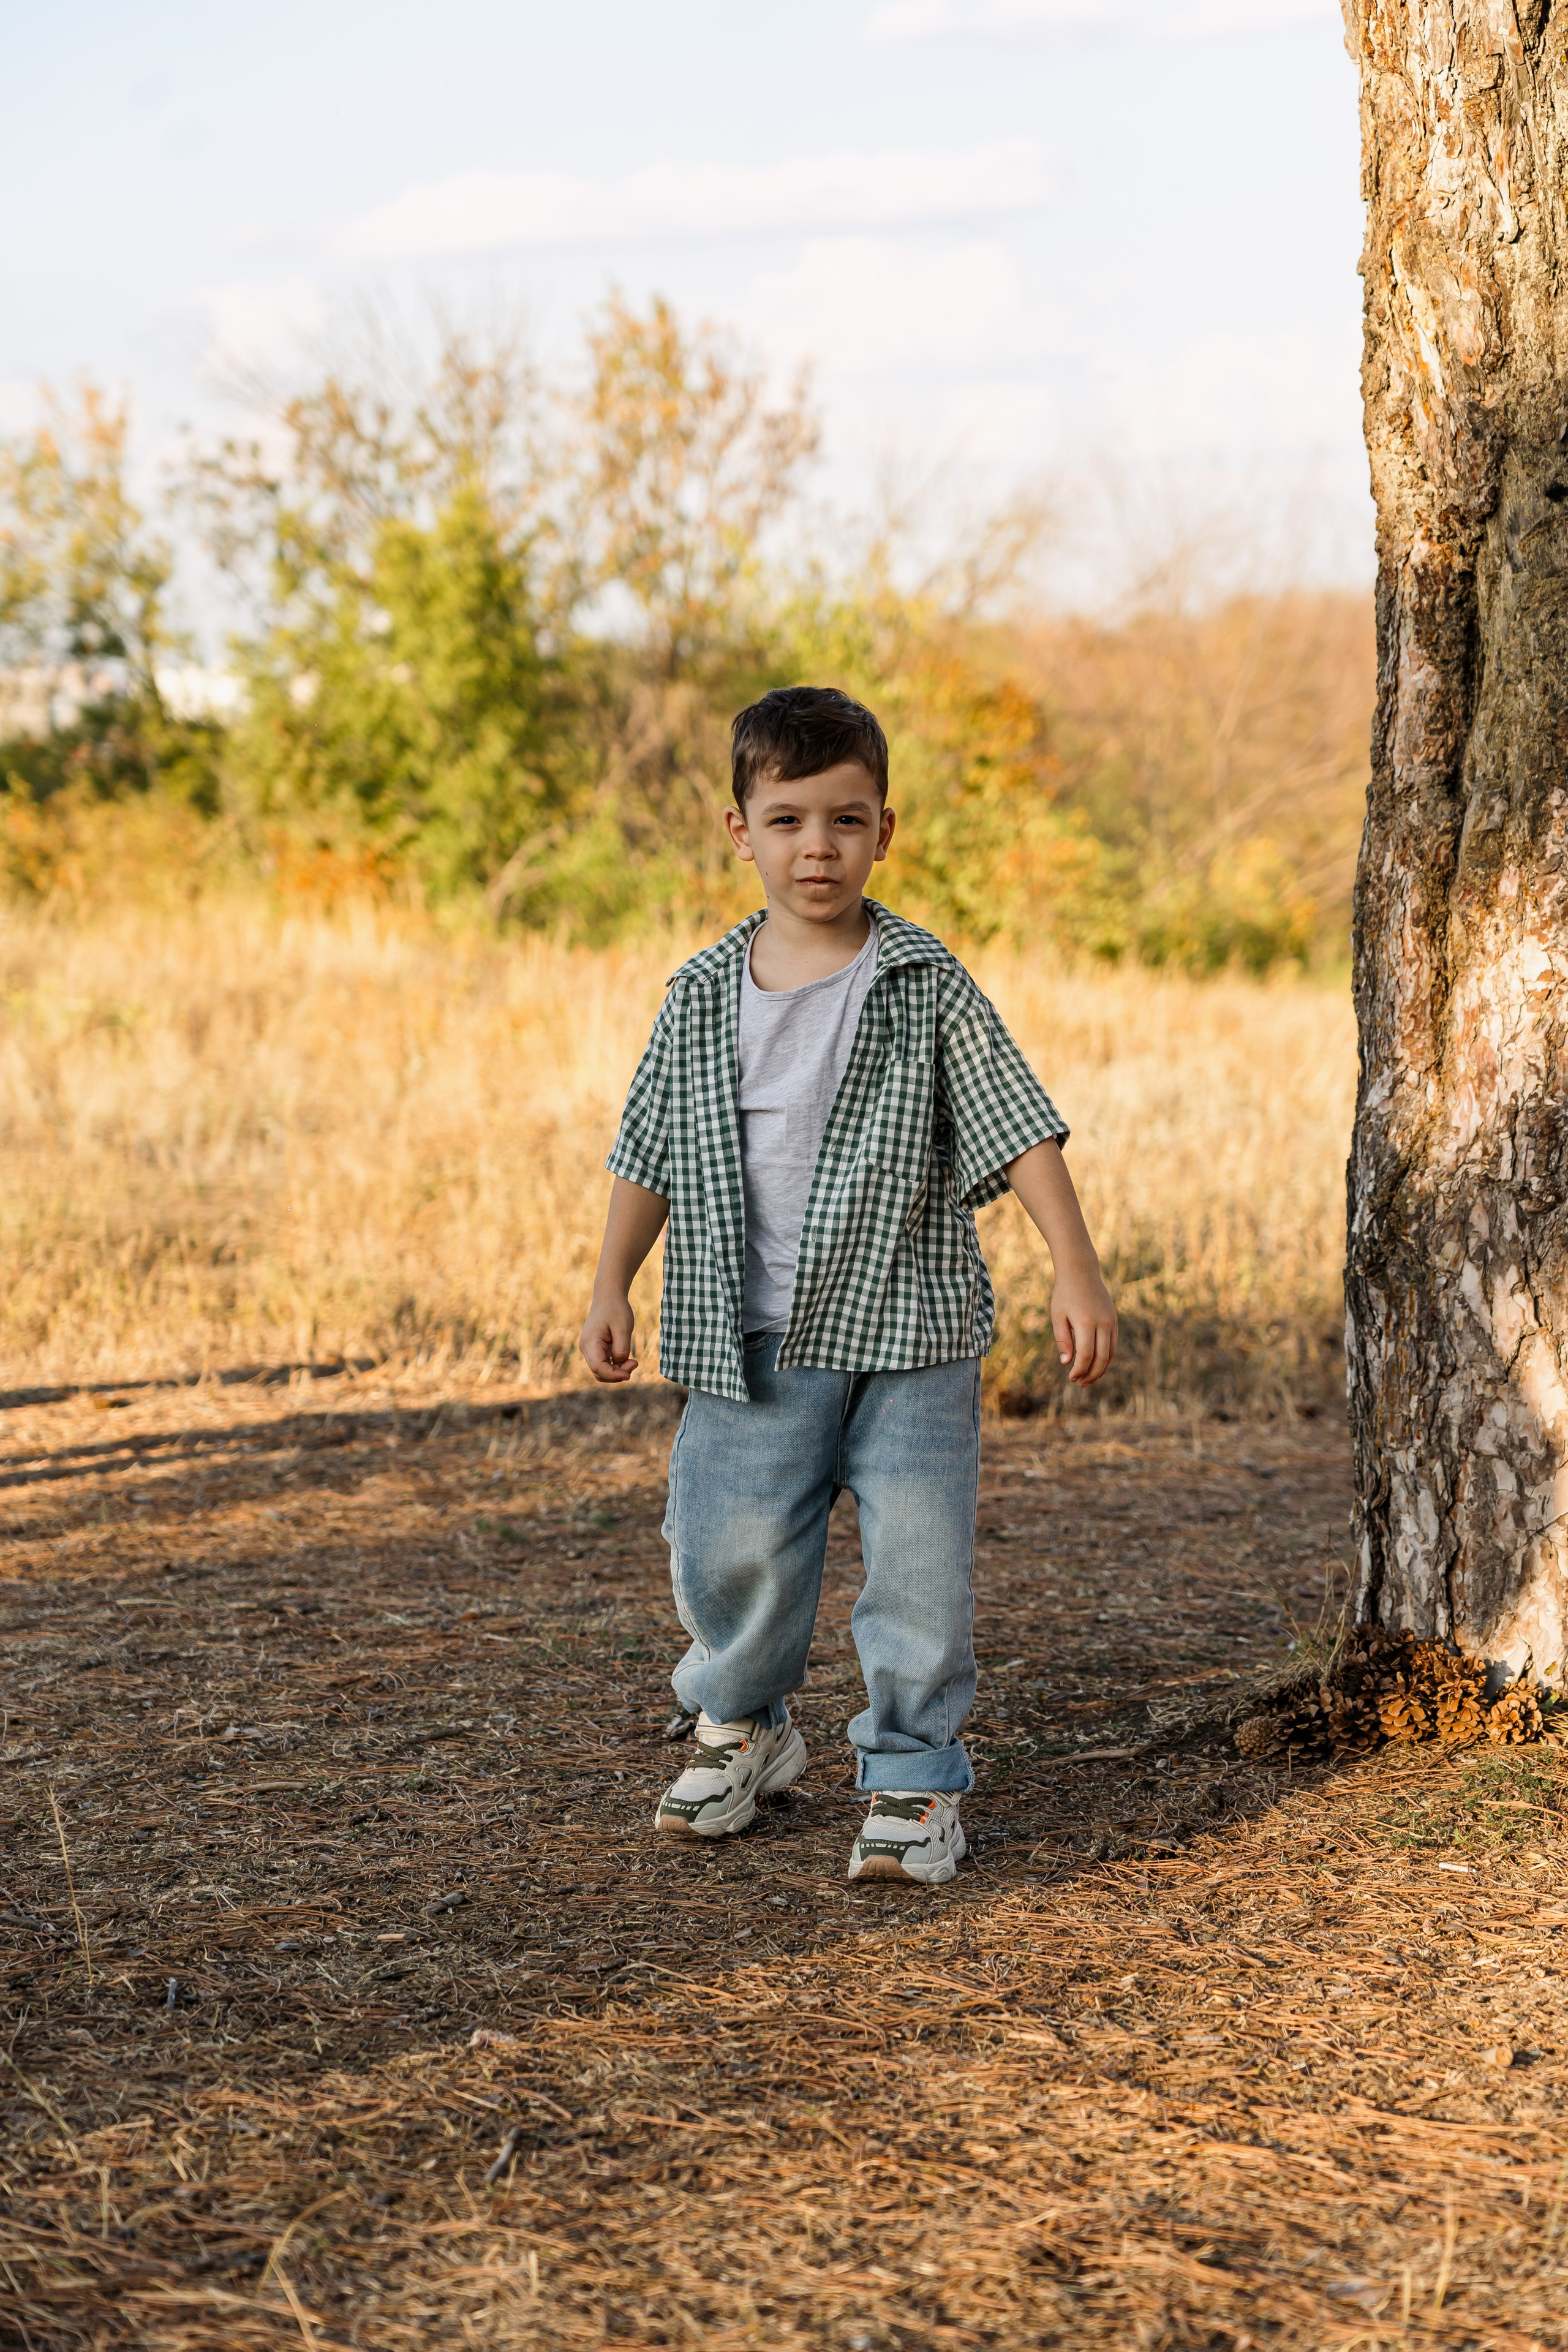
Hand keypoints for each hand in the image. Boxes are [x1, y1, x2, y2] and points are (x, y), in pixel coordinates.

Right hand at [579, 1292, 638, 1383]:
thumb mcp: (623, 1328)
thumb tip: (619, 1363)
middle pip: (599, 1372)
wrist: (609, 1296)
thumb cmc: (616, 1309)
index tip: (629, 1374)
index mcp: (590, 1342)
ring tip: (632, 1361)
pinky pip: (603, 1363)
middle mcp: (586, 1347)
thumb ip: (622, 1349)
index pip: (598, 1368)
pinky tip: (627, 1359)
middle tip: (635, 1363)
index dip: (614, 1376)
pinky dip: (615, 1365)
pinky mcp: (595, 1348)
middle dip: (617, 1374)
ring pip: (601, 1370)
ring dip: (617, 1371)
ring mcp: (589, 1348)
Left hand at [1052, 1264, 1117, 1387]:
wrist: (1081, 1272)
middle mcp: (1102, 1323)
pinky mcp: (1114, 1320)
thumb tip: (1067, 1363)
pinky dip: (1106, 1358)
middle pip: (1102, 1358)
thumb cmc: (1065, 1294)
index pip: (1086, 1355)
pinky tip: (1095, 1364)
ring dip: (1100, 1369)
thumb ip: (1063, 1340)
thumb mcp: (1058, 1316)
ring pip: (1110, 1353)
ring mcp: (1111, 1322)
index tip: (1071, 1378)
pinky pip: (1112, 1344)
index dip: (1079, 1370)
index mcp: (1086, 1322)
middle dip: (1091, 1374)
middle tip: (1080, 1384)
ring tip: (1088, 1379)